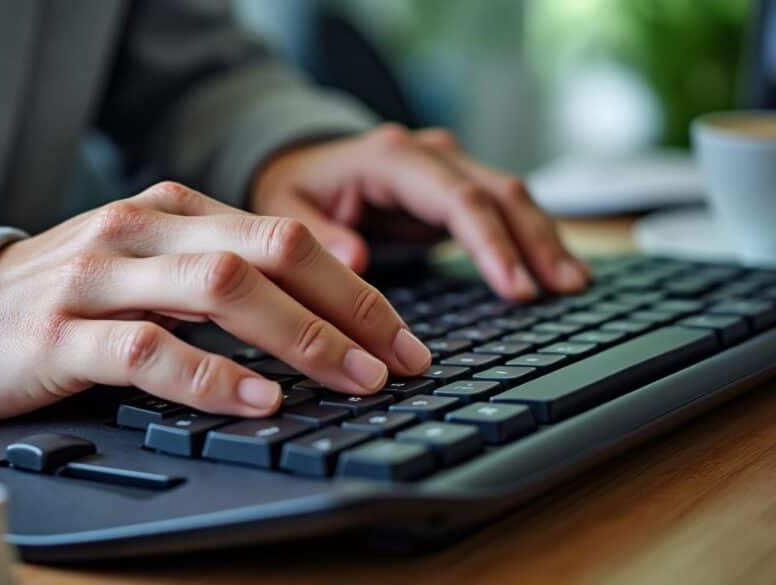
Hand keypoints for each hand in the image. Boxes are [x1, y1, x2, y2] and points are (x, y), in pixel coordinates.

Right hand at [0, 182, 431, 420]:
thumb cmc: (65, 298)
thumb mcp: (146, 266)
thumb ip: (215, 275)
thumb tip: (313, 315)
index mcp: (169, 210)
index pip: (284, 238)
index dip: (354, 288)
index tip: (400, 336)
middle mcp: (140, 231)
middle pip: (268, 254)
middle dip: (347, 308)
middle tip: (397, 360)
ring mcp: (100, 278)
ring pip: (219, 291)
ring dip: (299, 338)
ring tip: (351, 377)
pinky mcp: (62, 334)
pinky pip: (151, 350)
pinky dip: (213, 376)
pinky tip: (259, 400)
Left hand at [251, 124, 590, 300]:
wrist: (301, 162)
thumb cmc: (294, 190)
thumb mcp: (285, 210)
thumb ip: (317, 234)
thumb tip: (358, 259)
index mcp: (391, 157)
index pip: (457, 199)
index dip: (491, 244)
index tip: (515, 287)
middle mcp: (429, 154)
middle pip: (499, 193)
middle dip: (535, 243)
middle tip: (563, 291)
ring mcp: (449, 167)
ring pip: (512, 197)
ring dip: (546, 240)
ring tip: (574, 285)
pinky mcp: (458, 187)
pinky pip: (505, 210)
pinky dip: (532, 239)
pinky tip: (556, 270)